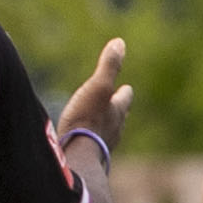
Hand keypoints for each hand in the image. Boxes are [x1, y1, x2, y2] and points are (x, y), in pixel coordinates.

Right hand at [55, 38, 131, 163]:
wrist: (76, 158)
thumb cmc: (87, 121)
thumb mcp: (98, 87)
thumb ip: (109, 66)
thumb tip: (119, 42)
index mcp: (116, 111)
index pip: (124, 98)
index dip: (125, 93)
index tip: (126, 88)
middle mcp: (113, 130)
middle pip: (119, 117)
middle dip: (118, 111)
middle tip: (119, 106)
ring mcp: (102, 146)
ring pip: (108, 134)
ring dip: (106, 128)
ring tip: (103, 125)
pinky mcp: (88, 159)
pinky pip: (93, 148)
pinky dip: (92, 142)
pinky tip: (86, 145)